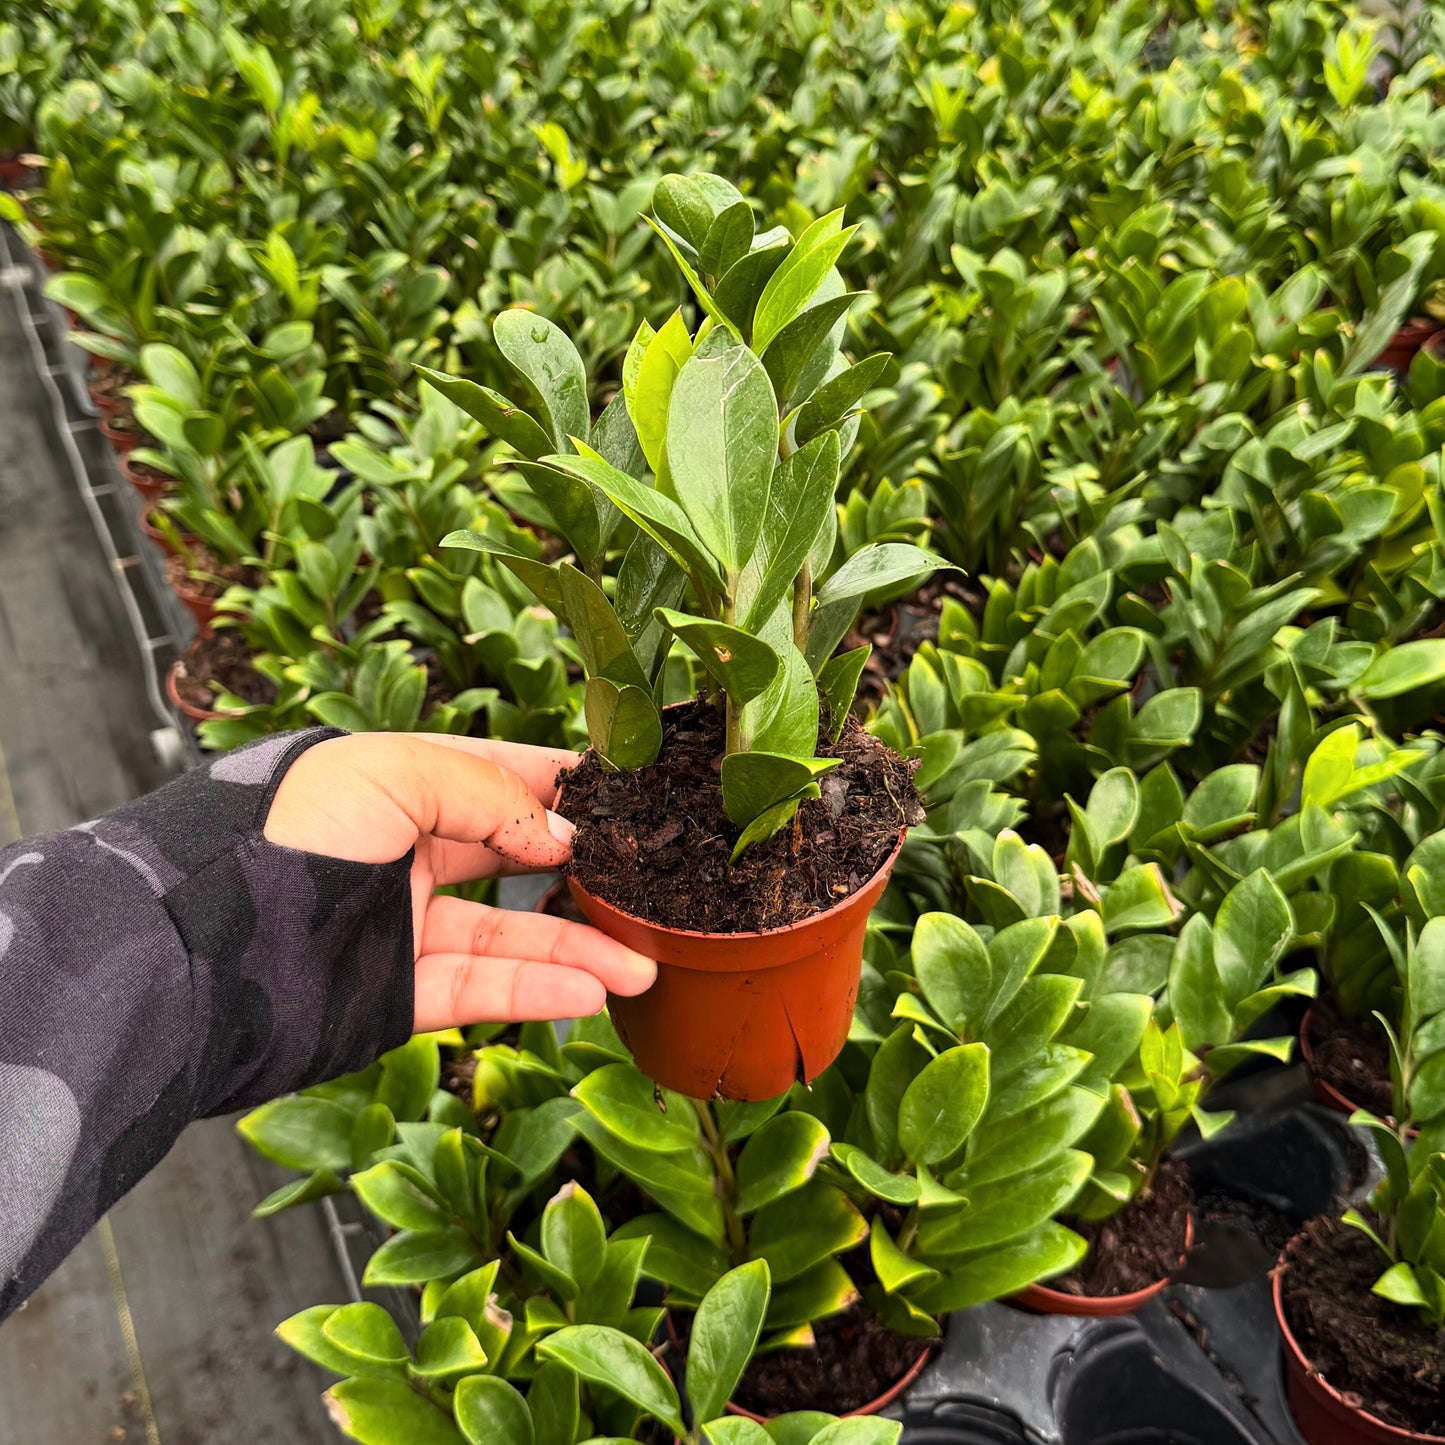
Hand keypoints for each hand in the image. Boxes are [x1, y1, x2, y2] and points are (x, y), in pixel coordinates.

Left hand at [263, 732, 654, 1030]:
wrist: (202, 945)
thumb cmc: (283, 834)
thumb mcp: (392, 772)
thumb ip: (488, 795)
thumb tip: (561, 836)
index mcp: (395, 787)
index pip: (495, 778)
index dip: (558, 787)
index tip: (624, 796)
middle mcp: (403, 855)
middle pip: (512, 862)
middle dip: (581, 873)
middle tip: (645, 882)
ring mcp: (401, 927)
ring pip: (508, 938)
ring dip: (578, 950)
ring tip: (643, 964)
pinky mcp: (395, 994)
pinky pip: (480, 992)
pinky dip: (537, 993)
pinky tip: (591, 992)